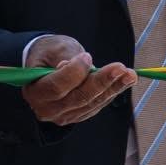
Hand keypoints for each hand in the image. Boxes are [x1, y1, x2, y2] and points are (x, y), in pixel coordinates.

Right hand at [20, 35, 134, 125]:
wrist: (47, 65)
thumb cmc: (49, 54)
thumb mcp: (53, 49)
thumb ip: (66, 57)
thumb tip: (82, 64)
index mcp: (35, 92)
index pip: (56, 87)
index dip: (74, 73)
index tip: (87, 57)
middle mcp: (48, 109)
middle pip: (78, 98)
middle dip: (102, 82)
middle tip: (120, 68)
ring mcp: (64, 116)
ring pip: (92, 103)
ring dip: (114, 88)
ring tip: (130, 74)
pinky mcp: (79, 115)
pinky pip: (97, 105)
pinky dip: (112, 92)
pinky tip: (125, 81)